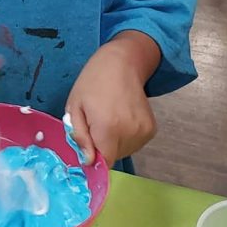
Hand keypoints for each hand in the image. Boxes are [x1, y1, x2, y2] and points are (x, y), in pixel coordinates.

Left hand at [65, 33, 160, 166]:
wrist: (123, 63)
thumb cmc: (93, 82)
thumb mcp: (75, 106)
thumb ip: (80, 136)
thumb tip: (88, 161)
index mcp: (108, 128)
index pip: (103, 162)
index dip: (93, 158)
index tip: (87, 146)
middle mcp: (129, 133)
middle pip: (113, 157)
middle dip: (101, 146)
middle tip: (95, 124)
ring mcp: (143, 131)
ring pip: (124, 151)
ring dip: (114, 142)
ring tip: (109, 118)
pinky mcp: (152, 129)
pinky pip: (135, 144)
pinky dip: (126, 137)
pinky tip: (121, 119)